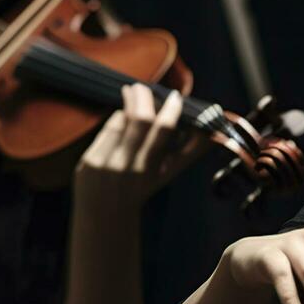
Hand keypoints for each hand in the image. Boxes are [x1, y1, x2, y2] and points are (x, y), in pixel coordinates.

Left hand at [72, 83, 202, 210]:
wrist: (106, 217)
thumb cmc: (139, 191)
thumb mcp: (165, 176)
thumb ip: (187, 154)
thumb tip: (214, 134)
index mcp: (152, 170)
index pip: (163, 132)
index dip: (170, 111)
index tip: (174, 97)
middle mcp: (130, 167)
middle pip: (140, 120)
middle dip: (142, 97)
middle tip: (143, 87)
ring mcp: (108, 164)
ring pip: (121, 121)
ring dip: (128, 103)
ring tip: (131, 92)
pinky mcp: (90, 161)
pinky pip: (106, 130)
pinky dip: (115, 119)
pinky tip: (119, 115)